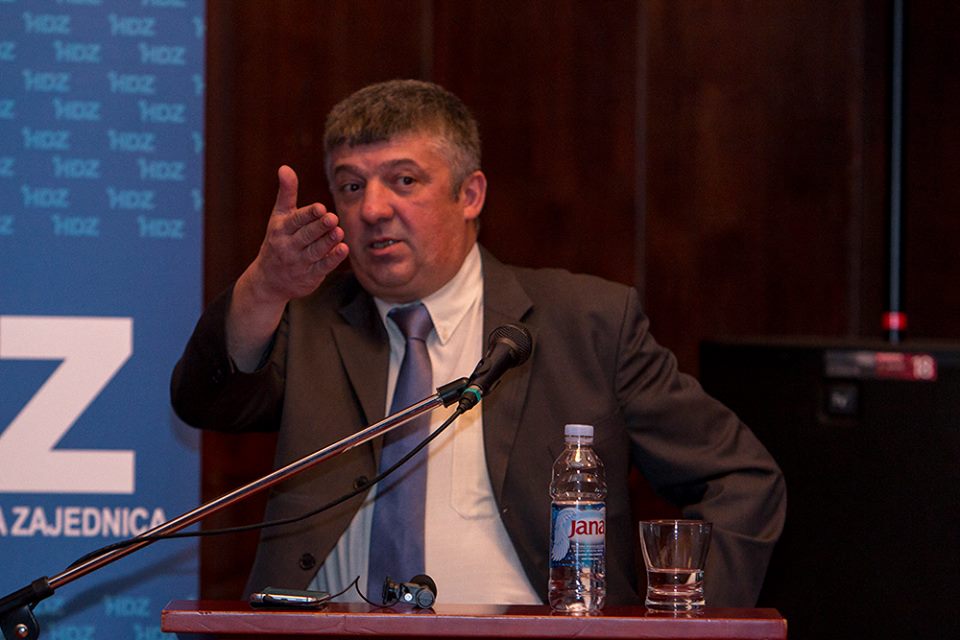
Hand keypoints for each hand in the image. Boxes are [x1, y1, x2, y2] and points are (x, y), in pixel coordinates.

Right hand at [227, 166, 348, 369]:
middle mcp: (288, 246)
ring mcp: (299, 262)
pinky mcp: (309, 276)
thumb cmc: (278, 240)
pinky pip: (322, 267)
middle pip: (306, 236)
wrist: (268, 280)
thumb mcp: (279, 216)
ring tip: (340, 232)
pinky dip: (333, 259)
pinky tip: (344, 249)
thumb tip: (284, 167)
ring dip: (328, 242)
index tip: (320, 207)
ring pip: (315, 251)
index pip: (296, 220)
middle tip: (333, 218)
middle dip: (319, 227)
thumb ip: (286, 193)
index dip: (308, 214)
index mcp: (281, 229)